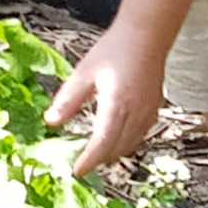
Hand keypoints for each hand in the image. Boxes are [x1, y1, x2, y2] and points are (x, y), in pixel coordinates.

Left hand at [45, 28, 166, 178]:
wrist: (146, 36)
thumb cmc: (114, 50)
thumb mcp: (84, 73)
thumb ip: (68, 100)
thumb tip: (51, 122)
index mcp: (117, 104)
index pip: (102, 143)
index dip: (89, 160)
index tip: (77, 171)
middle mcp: (137, 113)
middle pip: (117, 149)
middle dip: (99, 159)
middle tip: (82, 162)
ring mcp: (149, 113)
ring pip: (131, 145)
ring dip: (113, 152)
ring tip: (95, 153)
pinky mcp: (156, 109)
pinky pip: (141, 135)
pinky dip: (126, 142)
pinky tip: (115, 138)